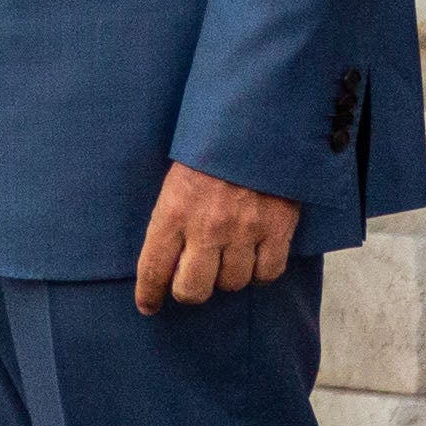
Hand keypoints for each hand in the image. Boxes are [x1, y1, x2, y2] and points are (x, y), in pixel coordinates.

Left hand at [134, 161, 299, 313]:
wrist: (259, 119)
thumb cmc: (212, 145)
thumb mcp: (176, 176)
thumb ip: (171, 216)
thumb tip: (168, 258)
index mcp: (173, 211)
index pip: (154, 269)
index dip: (148, 294)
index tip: (148, 305)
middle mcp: (207, 227)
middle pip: (193, 290)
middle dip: (190, 290)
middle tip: (193, 280)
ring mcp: (244, 230)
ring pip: (232, 284)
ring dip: (227, 277)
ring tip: (228, 259)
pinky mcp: (278, 228)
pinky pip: (267, 273)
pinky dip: (260, 273)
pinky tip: (255, 260)